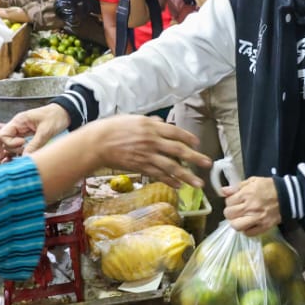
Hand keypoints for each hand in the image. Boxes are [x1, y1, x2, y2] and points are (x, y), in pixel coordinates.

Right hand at [0, 103, 71, 153]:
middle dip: (14, 148)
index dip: (10, 142)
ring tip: (30, 151)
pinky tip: (30, 152)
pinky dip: (23, 150)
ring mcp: (22, 131)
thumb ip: (34, 145)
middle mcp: (18, 126)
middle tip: (27, 149)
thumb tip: (25, 158)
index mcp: (19, 121)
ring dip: (19, 150)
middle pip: (5, 141)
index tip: (23, 143)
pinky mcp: (28, 135)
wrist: (65, 113)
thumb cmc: (56, 117)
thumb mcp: (45, 132)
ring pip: (12, 145)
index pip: (2, 135)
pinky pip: (20, 145)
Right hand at [75, 116, 209, 187]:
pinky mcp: (140, 167)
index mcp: (151, 126)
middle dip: (196, 157)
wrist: (96, 143)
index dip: (189, 138)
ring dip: (187, 176)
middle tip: (208, 163)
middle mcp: (152, 140)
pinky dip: (170, 180)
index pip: (175, 132)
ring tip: (198, 183)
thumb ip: (149, 122)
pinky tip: (178, 185)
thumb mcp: (132, 119)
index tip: (197, 143)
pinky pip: (159, 175)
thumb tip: (161, 122)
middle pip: (179, 150)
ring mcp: (147, 155)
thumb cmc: (112, 128)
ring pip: (172, 167)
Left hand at [223, 176, 281, 235]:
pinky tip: (248, 224)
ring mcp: (257, 218)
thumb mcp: (253, 181)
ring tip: (240, 218)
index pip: (228, 202)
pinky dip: (246, 230)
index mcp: (246, 194)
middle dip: (230, 212)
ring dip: (236, 222)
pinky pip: (248, 233)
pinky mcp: (264, 227)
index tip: (235, 201)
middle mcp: (250, 207)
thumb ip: (237, 186)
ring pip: (236, 226)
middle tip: (236, 210)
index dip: (230, 201)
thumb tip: (223, 191)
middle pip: (229, 214)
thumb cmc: (270, 187)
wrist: (288, 196)